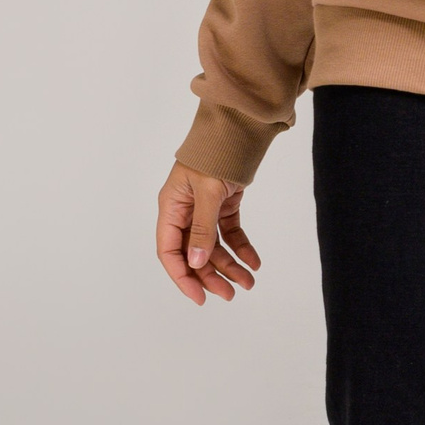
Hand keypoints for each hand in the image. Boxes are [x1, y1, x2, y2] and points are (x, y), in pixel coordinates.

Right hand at [156, 163, 260, 305]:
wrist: (238, 127)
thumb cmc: (214, 154)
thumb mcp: (207, 192)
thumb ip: (203, 228)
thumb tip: (197, 263)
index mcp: (171, 208)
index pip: (170, 251)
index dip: (183, 277)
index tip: (200, 297)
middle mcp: (184, 211)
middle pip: (194, 253)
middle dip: (211, 275)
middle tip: (231, 294)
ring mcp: (204, 208)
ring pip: (214, 246)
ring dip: (230, 265)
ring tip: (249, 282)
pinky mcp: (224, 204)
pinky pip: (230, 232)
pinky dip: (242, 247)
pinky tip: (254, 262)